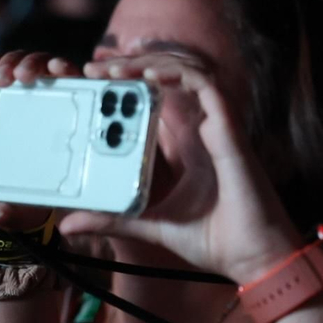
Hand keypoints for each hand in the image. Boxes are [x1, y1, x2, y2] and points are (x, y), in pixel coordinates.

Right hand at [0, 50, 83, 228]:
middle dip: (42, 65)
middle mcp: (49, 99)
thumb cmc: (19, 188)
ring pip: (27, 63)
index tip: (64, 72)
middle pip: (55, 68)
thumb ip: (13, 211)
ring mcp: (20, 90)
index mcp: (71, 121)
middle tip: (27, 77)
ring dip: (16, 62)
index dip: (77, 75)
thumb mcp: (23, 203)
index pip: (84, 90)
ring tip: (2, 77)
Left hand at [58, 55, 301, 283]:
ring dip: (150, 63)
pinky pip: (206, 85)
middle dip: (131, 67)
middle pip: (168, 80)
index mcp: (189, 147)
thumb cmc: (215, 242)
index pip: (157, 101)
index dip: (128, 85)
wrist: (254, 259)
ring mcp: (217, 127)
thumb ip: (113, 219)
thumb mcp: (149, 225)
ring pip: (186, 73)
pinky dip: (179, 72)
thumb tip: (68, 224)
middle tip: (92, 70)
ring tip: (114, 67)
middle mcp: (203, 131)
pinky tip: (149, 74)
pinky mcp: (229, 130)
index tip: (93, 83)